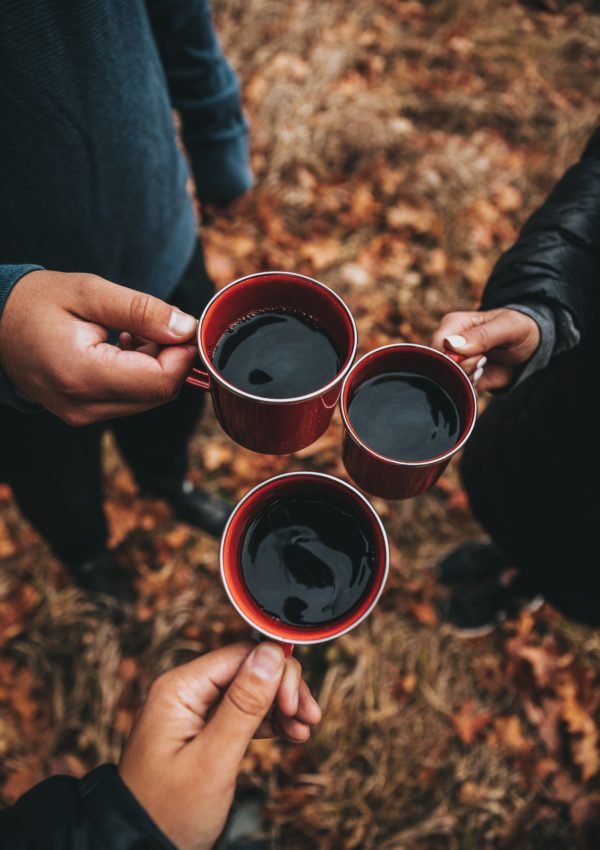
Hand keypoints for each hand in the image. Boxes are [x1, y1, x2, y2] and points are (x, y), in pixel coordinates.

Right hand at [0, 270, 198, 423]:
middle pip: (158, 393)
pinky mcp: (83, 414)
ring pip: (148, 399)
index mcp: (82, 375)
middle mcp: (83, 405)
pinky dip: (137, 374)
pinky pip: (129, 400)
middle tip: (155, 323)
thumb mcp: (90, 292)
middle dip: (170, 359)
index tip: (184, 326)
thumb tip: (186, 329)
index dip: (183, 355)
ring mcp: (82, 415)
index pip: (160, 382)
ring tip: (129, 332)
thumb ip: (141, 311)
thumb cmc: (35, 302)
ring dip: (154, 366)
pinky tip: (120, 347)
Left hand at [118, 641, 320, 849]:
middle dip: (283, 690)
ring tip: (304, 730)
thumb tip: (271, 653)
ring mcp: (194, 711)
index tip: (297, 704)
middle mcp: (186, 692)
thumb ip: (243, 705)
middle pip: (249, 670)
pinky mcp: (204, 730)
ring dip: (281, 706)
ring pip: (250, 690)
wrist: (142, 849)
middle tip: (308, 718)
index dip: (276, 672)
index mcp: (179, 689)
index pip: (240, 656)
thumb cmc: (168, 811)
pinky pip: (243, 712)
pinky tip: (290, 733)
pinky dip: (269, 721)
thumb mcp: (212, 759)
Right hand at [430, 307, 539, 391]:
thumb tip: (451, 345)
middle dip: (462, 370)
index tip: (479, 355)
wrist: (528, 347)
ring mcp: (453, 362)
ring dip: (467, 379)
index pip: (436, 345)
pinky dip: (469, 388)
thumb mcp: (506, 327)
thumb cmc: (516, 328)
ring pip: (446, 380)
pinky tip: (481, 375)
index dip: (453, 357)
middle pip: (438, 366)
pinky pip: (456, 390)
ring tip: (483, 366)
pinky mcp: (460, 378)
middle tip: (483, 361)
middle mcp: (447, 344)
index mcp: (452, 325)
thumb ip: (481, 336)